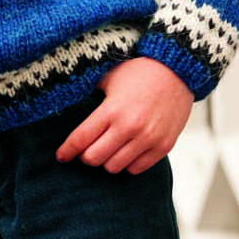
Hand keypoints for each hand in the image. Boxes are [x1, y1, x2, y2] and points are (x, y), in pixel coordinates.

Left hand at [54, 57, 193, 174]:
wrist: (177, 70)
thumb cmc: (139, 71)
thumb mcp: (110, 76)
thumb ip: (90, 93)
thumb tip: (67, 102)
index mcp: (112, 109)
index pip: (81, 139)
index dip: (67, 150)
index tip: (60, 156)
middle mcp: (129, 127)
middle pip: (94, 158)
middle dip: (86, 156)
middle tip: (86, 148)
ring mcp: (148, 138)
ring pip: (114, 167)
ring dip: (106, 160)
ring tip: (107, 148)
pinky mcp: (163, 146)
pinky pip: (137, 169)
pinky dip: (127, 163)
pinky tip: (125, 151)